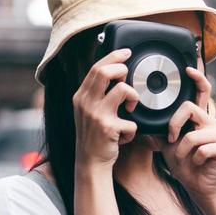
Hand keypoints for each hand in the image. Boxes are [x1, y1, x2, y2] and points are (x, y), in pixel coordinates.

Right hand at [74, 48, 138, 168]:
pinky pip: (131, 121)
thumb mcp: (88, 111)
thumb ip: (97, 94)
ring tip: (132, 109)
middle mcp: (85, 103)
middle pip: (105, 72)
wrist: (90, 162)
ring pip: (124, 90)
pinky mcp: (107, 128)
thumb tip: (115, 74)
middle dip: (123, 69)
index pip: (96, 68)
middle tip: (129, 78)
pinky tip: (124, 136)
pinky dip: (132, 129)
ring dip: (134, 97)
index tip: (127, 52)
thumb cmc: (94, 136)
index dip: (113, 57)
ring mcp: (96, 114)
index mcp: (81, 96)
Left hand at [161, 68, 215, 198]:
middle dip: (174, 125)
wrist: (198, 184)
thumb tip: (139, 121)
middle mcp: (211, 121)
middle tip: (170, 139)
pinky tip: (198, 163)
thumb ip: (158, 130)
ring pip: (194, 134)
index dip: (197, 78)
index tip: (187, 69)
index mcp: (199, 117)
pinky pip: (204, 149)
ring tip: (183, 158)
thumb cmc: (184, 162)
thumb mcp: (166, 144)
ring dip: (182, 150)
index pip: (201, 91)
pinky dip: (195, 159)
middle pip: (190, 108)